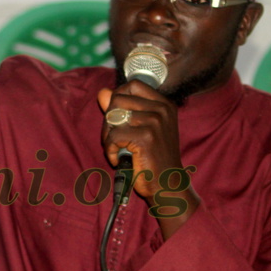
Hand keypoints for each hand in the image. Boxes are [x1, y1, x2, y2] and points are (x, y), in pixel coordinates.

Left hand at [97, 82, 198, 233]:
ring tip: (117, 149)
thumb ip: (121, 108)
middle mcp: (162, 109)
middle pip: (118, 99)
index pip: (132, 85)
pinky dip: (110, 149)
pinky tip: (119, 158)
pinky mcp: (146, 137)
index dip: (117, 98)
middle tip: (113, 139)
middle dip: (108, 119)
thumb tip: (102, 91)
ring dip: (108, 136)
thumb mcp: (139, 129)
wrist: (168, 185)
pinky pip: (113, 135)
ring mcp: (155, 122)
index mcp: (164, 104)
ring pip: (113, 117)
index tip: (117, 118)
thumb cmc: (152, 158)